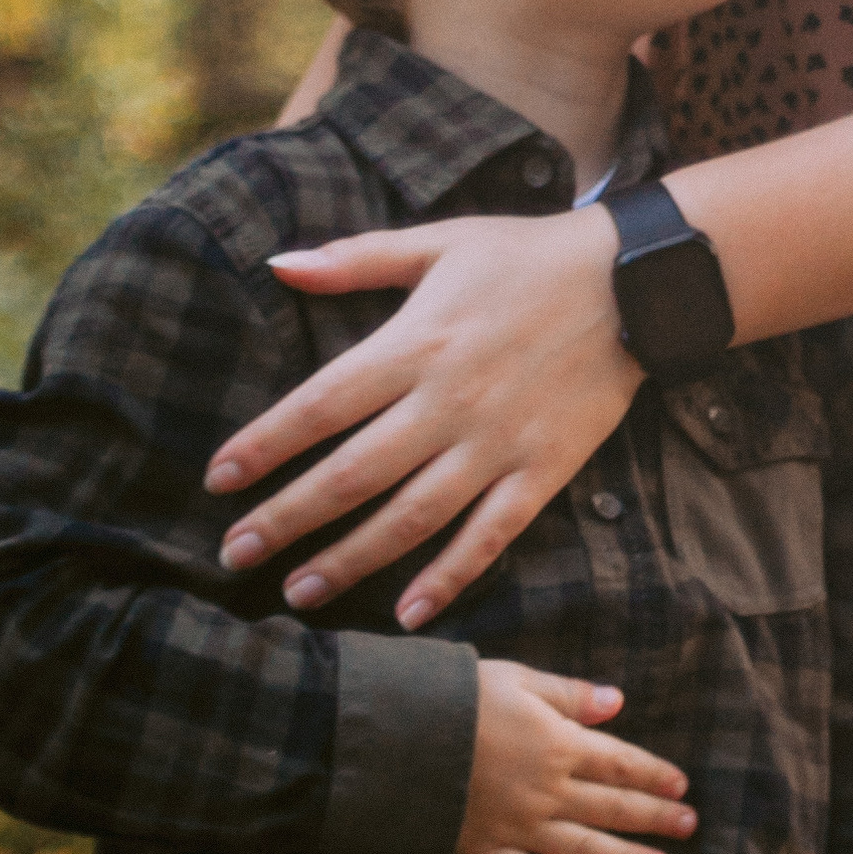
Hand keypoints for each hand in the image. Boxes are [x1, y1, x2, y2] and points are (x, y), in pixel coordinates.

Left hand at [205, 207, 636, 627]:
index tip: (218, 480)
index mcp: (416, 342)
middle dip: (286, 519)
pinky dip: (449, 577)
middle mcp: (449, 400)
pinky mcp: (543, 471)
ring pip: (411, 517)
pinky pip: (489, 535)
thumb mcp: (438, 241)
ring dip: (351, 559)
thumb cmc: (526, 256)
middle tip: (234, 554)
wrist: (635, 280)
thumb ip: (356, 259)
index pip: (321, 405)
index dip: (265, 445)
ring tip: (300, 591)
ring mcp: (498, 442)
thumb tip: (277, 264)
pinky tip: (409, 612)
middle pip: (351, 474)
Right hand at [456, 663, 694, 853]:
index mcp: (558, 745)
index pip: (619, 764)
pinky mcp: (484, 851)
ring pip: (583, 849)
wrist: (392, 740)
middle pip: (612, 808)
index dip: (653, 774)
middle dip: (654, 818)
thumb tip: (617, 702)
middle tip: (689, 828)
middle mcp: (547, 791)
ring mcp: (518, 827)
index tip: (683, 787)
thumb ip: (568, 694)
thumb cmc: (453, 698)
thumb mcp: (515, 679)